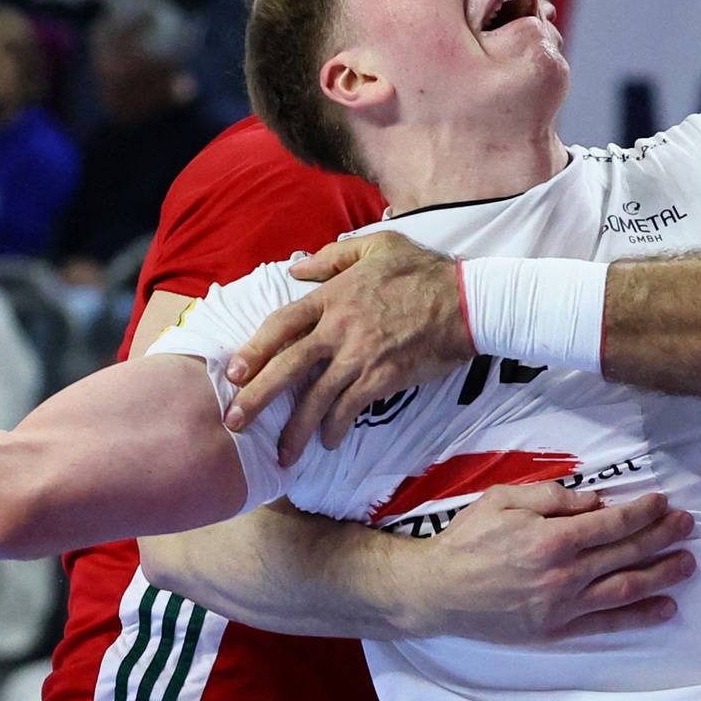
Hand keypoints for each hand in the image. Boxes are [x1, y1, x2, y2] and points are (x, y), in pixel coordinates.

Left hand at [225, 233, 472, 465]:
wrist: (466, 302)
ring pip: (316, 398)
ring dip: (296, 430)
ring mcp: (360, 356)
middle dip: (258, 397)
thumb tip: (295, 268)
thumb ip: (332, 257)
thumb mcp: (377, 245)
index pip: (281, 324)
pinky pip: (350, 409)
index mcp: (332, 297)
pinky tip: (329, 442)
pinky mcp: (382, 378)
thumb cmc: (423, 271)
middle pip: (287, 366)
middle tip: (236, 423)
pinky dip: (336, 429)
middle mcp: (338, 329)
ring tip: (282, 455)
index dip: (254, 349)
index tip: (234, 372)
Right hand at [413, 483, 694, 640]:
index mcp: (552, 537)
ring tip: (688, 563)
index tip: (663, 503)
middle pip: (626, 553)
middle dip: (663, 537)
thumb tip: (595, 501)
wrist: (437, 591)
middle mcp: (564, 573)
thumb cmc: (467, 540)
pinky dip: (639, 617)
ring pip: (626, 589)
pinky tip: (665, 607)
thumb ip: (551, 497)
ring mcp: (563, 606)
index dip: (643, 512)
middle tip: (689, 525)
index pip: (613, 523)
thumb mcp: (502, 499)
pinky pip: (607, 624)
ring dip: (662, 575)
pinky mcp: (557, 630)